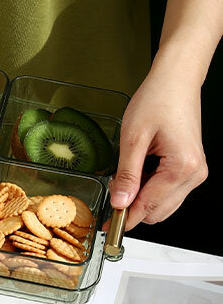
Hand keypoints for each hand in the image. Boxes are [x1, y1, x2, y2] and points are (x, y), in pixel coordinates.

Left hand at [110, 62, 207, 229]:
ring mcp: (195, 172)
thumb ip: (127, 174)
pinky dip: (150, 190)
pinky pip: (168, 193)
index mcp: (182, 167)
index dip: (125, 218)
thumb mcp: (133, 138)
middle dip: (133, 208)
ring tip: (127, 175)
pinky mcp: (191, 169)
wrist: (177, 79)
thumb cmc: (159, 99)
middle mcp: (194, 173)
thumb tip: (120, 203)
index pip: (148, 206)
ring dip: (142, 199)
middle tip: (114, 190)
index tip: (107, 224)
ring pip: (163, 206)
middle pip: (157, 212)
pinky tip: (140, 172)